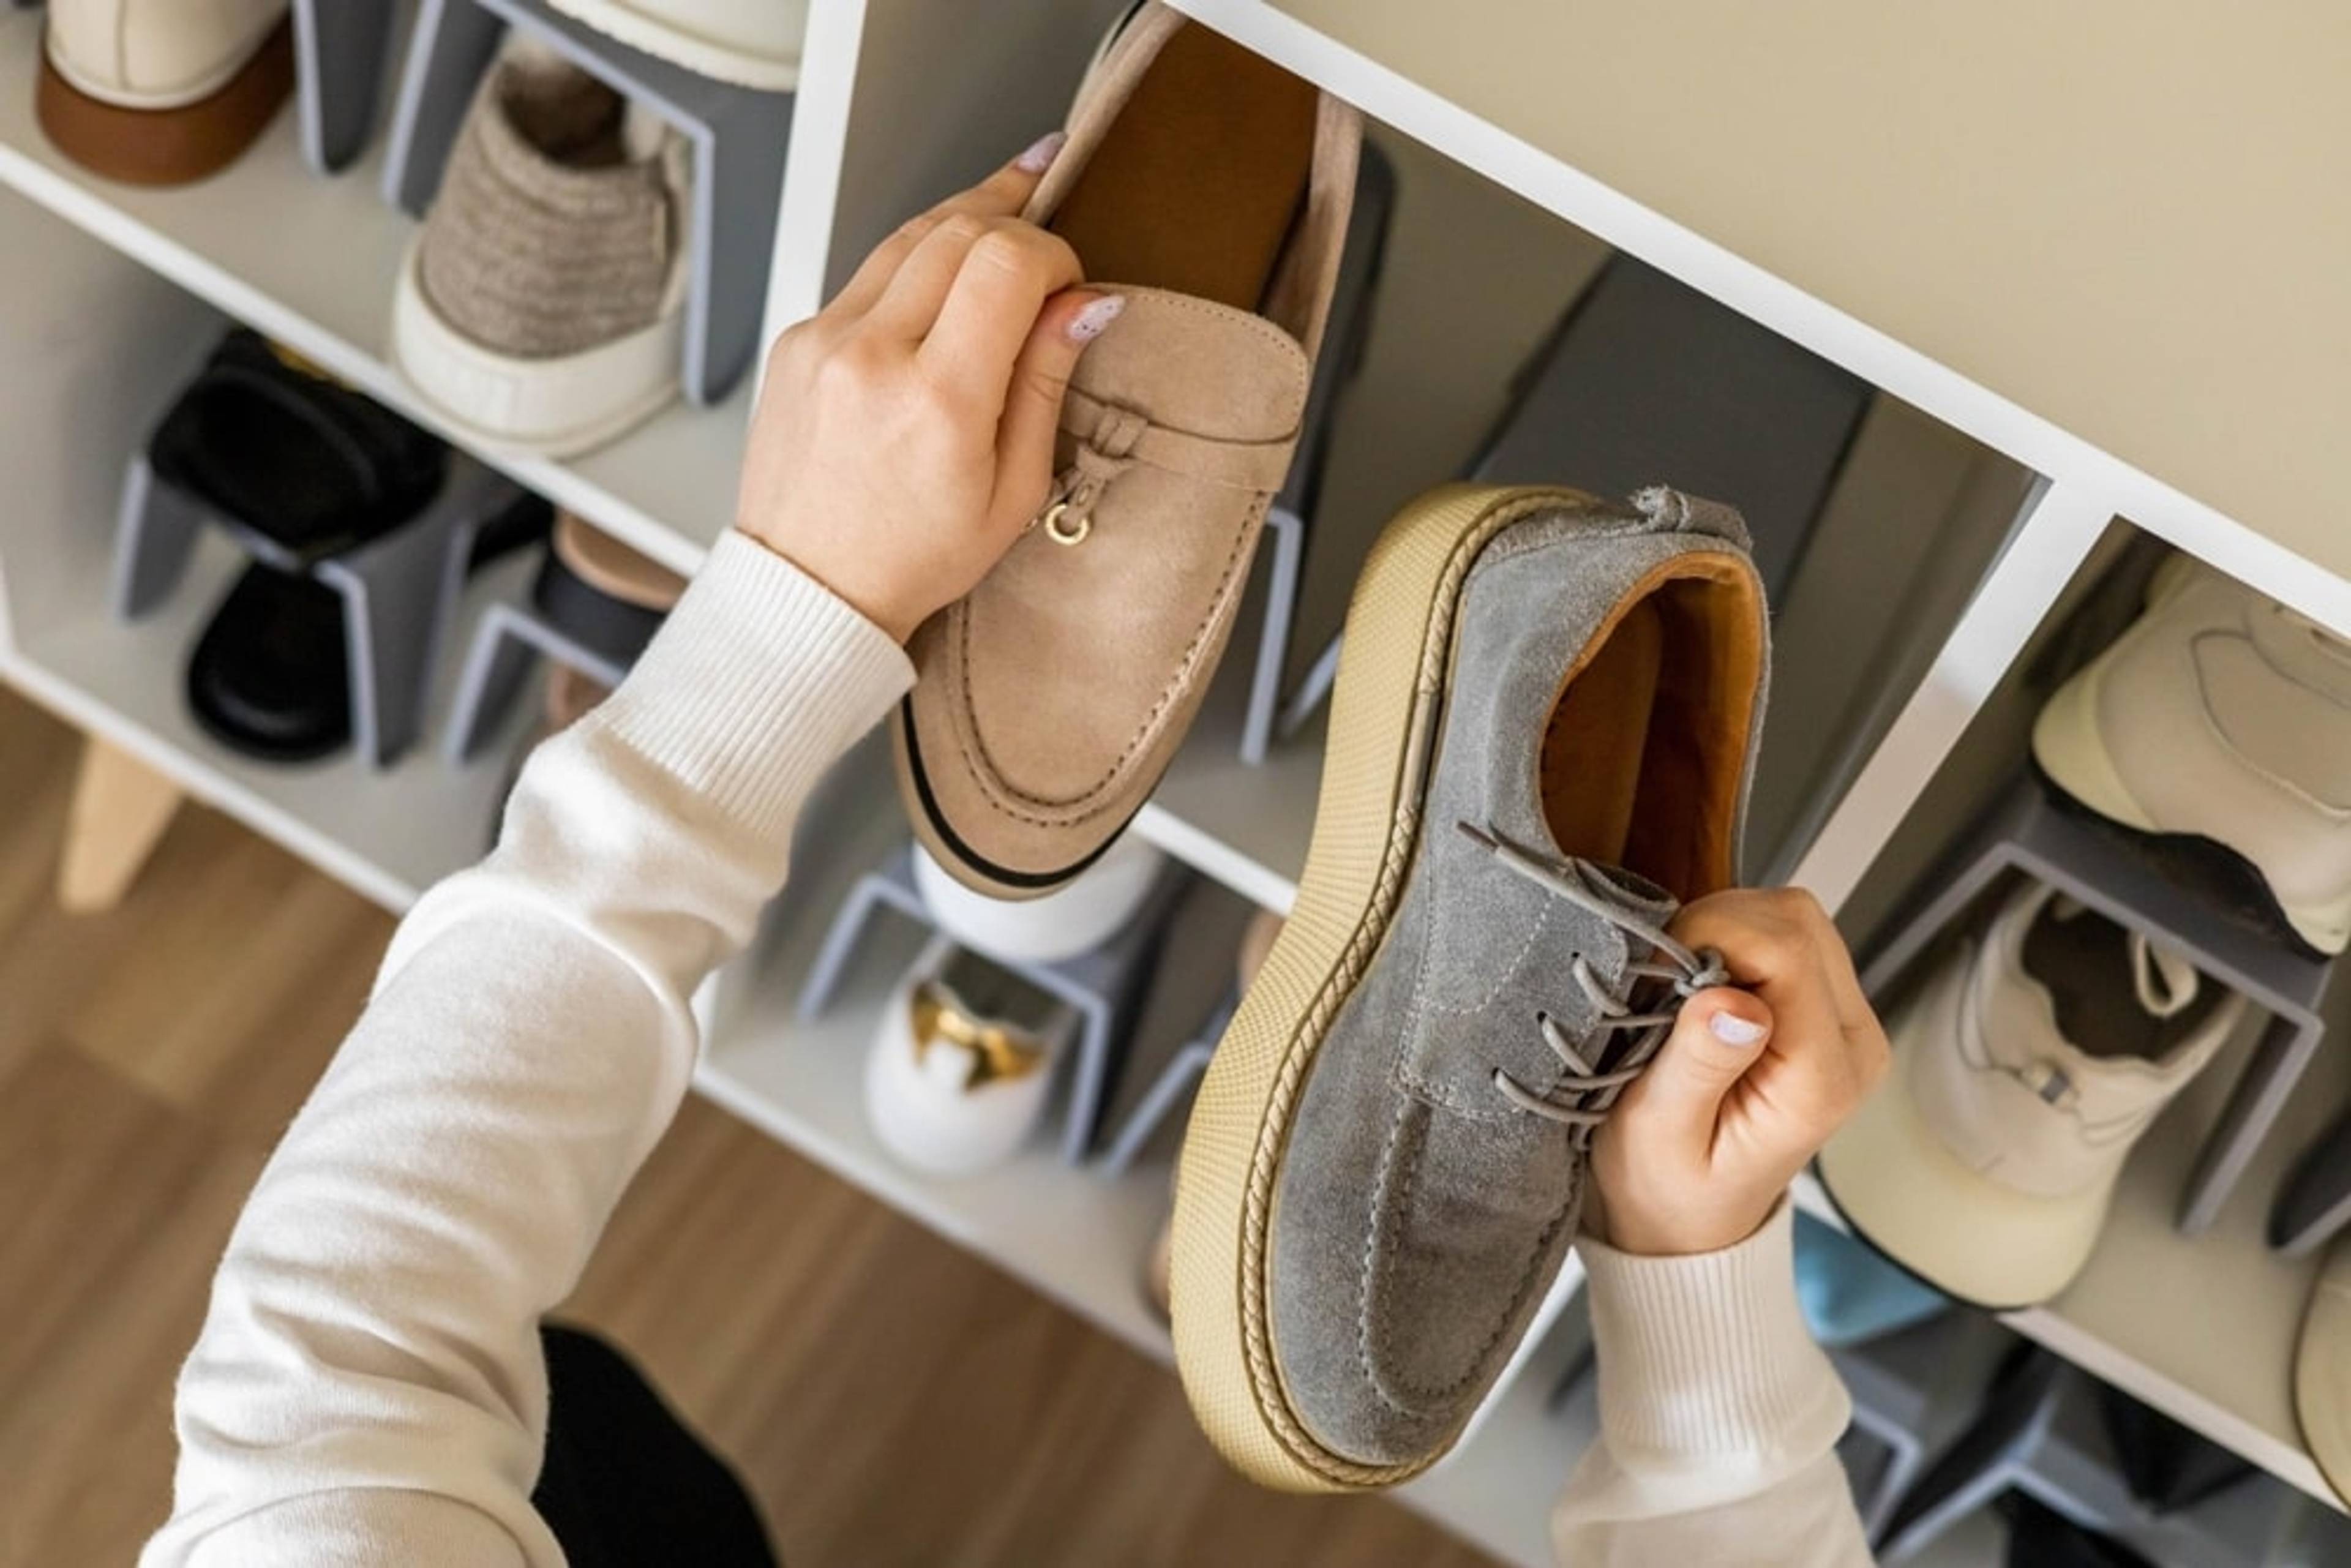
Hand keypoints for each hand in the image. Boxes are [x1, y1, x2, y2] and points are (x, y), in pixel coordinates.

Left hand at [733, 133, 1120, 641]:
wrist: (809, 590)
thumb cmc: (914, 556)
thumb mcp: (1013, 490)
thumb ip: (1045, 384)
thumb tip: (1085, 304)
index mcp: (936, 400)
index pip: (1006, 263)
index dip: (1053, 253)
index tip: (1071, 285)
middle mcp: (872, 356)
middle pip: (958, 229)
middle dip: (1015, 214)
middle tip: (1050, 205)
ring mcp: (824, 340)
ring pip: (908, 234)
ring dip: (965, 214)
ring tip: (1010, 197)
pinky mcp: (799, 339)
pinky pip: (868, 273)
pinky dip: (916, 261)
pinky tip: (947, 270)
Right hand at [1588, 888, 1889, 1256]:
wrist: (1688, 1219)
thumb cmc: (1668, 1188)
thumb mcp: (1661, 1134)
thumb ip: (1700, 1065)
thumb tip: (1733, 1000)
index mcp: (1821, 1079)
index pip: (1787, 950)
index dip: (1712, 936)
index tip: (1659, 973)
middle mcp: (1852, 1044)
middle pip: (1798, 921)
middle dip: (1718, 926)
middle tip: (1665, 980)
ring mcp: (1845, 1024)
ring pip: (1795, 917)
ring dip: (1726, 929)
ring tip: (1680, 988)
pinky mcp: (1824, 1009)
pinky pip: (1787, 936)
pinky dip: (1734, 940)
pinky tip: (1701, 986)